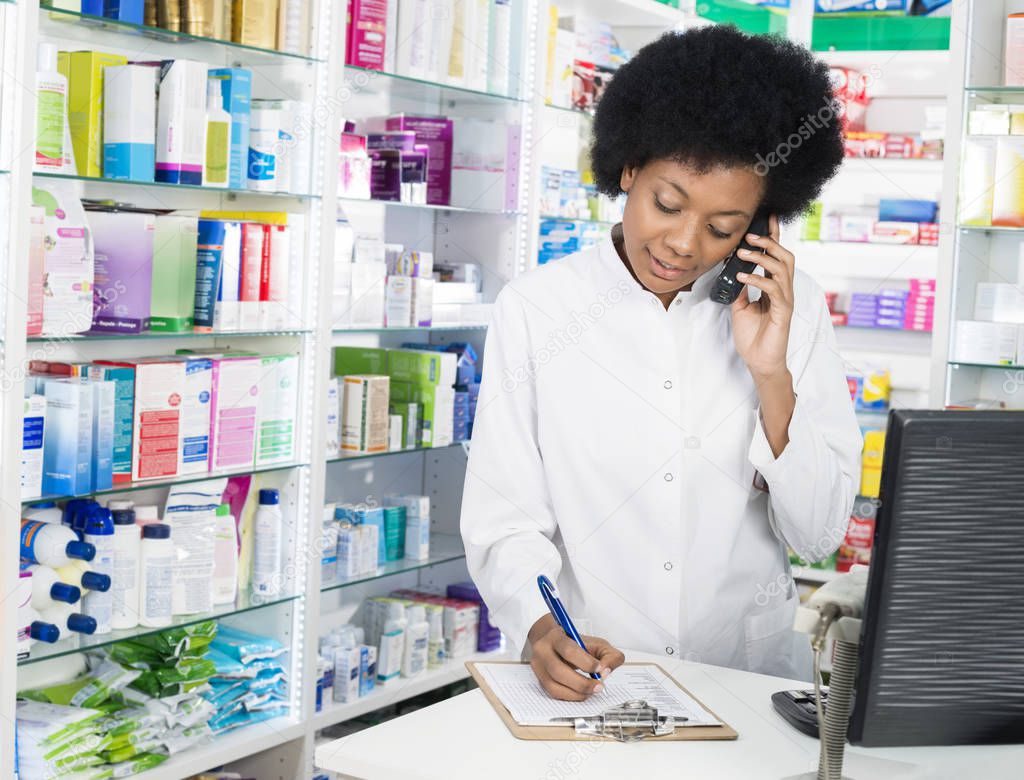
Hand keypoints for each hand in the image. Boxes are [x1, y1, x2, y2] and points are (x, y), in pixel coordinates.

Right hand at [527, 614, 625, 700]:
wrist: (554, 641)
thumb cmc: (576, 643)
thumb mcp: (596, 643)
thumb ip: (609, 655)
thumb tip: (606, 671)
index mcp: (556, 636)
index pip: (569, 651)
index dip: (586, 662)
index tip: (600, 669)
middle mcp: (542, 650)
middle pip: (558, 671)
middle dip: (581, 683)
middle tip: (598, 686)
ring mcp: (538, 666)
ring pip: (554, 686)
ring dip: (576, 693)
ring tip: (591, 691)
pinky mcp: (539, 678)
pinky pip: (553, 693)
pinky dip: (569, 696)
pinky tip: (581, 693)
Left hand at [730, 214, 795, 382]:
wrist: (760, 361)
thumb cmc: (753, 336)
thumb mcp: (740, 306)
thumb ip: (740, 288)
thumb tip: (733, 271)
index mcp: (774, 286)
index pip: (776, 256)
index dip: (774, 236)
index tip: (767, 218)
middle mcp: (783, 290)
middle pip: (785, 256)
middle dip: (769, 242)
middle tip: (749, 237)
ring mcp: (785, 300)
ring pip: (782, 268)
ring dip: (761, 258)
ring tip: (742, 254)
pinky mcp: (783, 312)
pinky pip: (774, 289)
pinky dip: (758, 279)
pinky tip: (743, 277)